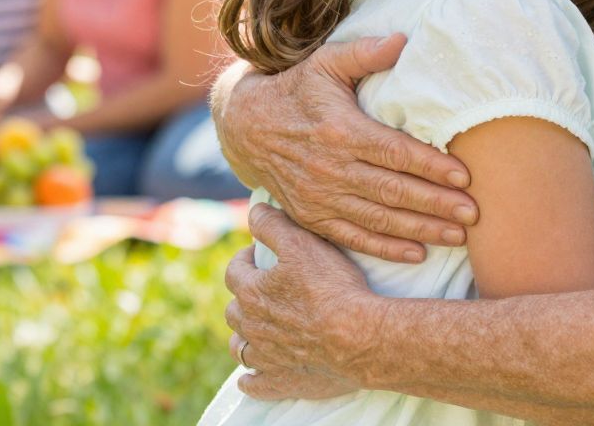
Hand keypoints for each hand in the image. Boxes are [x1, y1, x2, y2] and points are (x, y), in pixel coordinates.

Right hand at [217, 34, 475, 262]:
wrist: (245, 127)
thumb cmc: (296, 89)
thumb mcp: (325, 62)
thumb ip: (364, 53)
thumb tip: (403, 39)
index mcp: (341, 130)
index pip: (395, 152)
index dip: (432, 166)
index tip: (465, 176)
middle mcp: (331, 168)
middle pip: (394, 190)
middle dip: (437, 204)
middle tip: (475, 214)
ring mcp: (320, 196)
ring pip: (379, 219)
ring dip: (421, 229)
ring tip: (458, 236)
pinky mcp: (312, 216)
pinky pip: (353, 237)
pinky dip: (386, 249)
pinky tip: (417, 253)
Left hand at [225, 206, 373, 401]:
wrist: (358, 337)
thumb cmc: (332, 287)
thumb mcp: (301, 242)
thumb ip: (273, 224)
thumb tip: (254, 211)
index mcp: (252, 292)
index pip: (234, 271)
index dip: (244, 260)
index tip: (257, 255)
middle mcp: (252, 325)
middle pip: (234, 310)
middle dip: (244, 298)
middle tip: (263, 290)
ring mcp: (265, 356)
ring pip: (240, 346)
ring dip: (244, 336)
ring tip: (257, 329)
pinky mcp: (281, 381)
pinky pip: (254, 383)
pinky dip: (251, 379)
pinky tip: (252, 377)